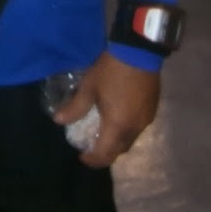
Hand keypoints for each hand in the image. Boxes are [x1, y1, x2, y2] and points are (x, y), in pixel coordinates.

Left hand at [53, 52, 160, 168]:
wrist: (138, 52)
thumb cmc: (110, 71)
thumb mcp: (88, 88)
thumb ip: (74, 108)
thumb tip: (58, 120)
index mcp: (117, 126)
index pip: (105, 155)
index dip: (92, 160)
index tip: (82, 156)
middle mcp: (134, 129)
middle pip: (119, 151)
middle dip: (105, 153)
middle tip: (92, 146)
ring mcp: (146, 120)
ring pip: (130, 140)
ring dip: (117, 142)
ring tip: (104, 133)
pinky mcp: (152, 110)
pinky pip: (138, 129)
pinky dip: (126, 131)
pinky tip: (119, 118)